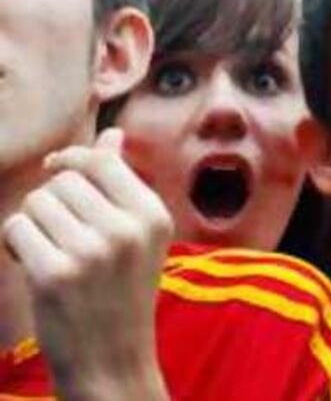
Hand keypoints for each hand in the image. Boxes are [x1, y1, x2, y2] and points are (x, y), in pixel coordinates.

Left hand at [1, 128, 172, 400]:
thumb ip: (122, 184)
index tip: (57, 168)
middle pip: (63, 182)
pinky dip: (14, 244)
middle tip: (63, 235)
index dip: (72, 158)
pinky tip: (31, 264)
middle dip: (52, 202)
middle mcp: (127, 230)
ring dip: (33, 224)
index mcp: (153, 216)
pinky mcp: (55, 274)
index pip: (102, 162)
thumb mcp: (137, 236)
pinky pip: (16, 229)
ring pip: (37, 203)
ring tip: (50, 251)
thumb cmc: (122, 292)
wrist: (112, 360)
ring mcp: (92, 252)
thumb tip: (112, 134)